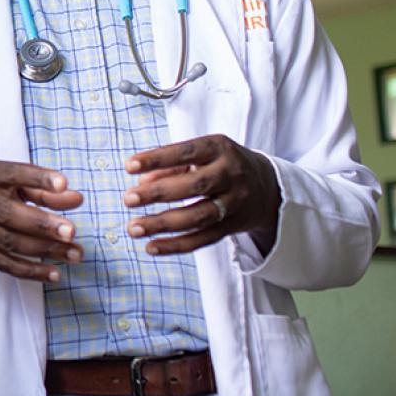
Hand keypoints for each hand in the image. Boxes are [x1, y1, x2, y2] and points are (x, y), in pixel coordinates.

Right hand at [0, 160, 84, 282]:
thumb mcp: (10, 181)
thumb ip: (44, 189)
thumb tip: (77, 198)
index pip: (13, 173)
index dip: (38, 178)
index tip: (63, 183)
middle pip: (9, 215)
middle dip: (42, 224)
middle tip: (71, 231)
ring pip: (9, 242)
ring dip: (44, 250)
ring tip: (75, 253)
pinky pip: (3, 263)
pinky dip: (29, 271)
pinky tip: (54, 273)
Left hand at [123, 134, 281, 255]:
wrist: (267, 185)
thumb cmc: (218, 163)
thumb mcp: (200, 154)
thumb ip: (169, 165)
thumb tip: (141, 182)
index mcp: (219, 148)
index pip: (186, 152)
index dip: (157, 159)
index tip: (128, 166)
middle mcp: (231, 174)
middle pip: (195, 186)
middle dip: (158, 193)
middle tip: (128, 199)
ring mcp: (235, 202)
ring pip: (199, 216)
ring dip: (163, 224)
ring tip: (133, 228)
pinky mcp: (233, 226)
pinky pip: (204, 239)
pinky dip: (176, 245)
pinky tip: (151, 247)